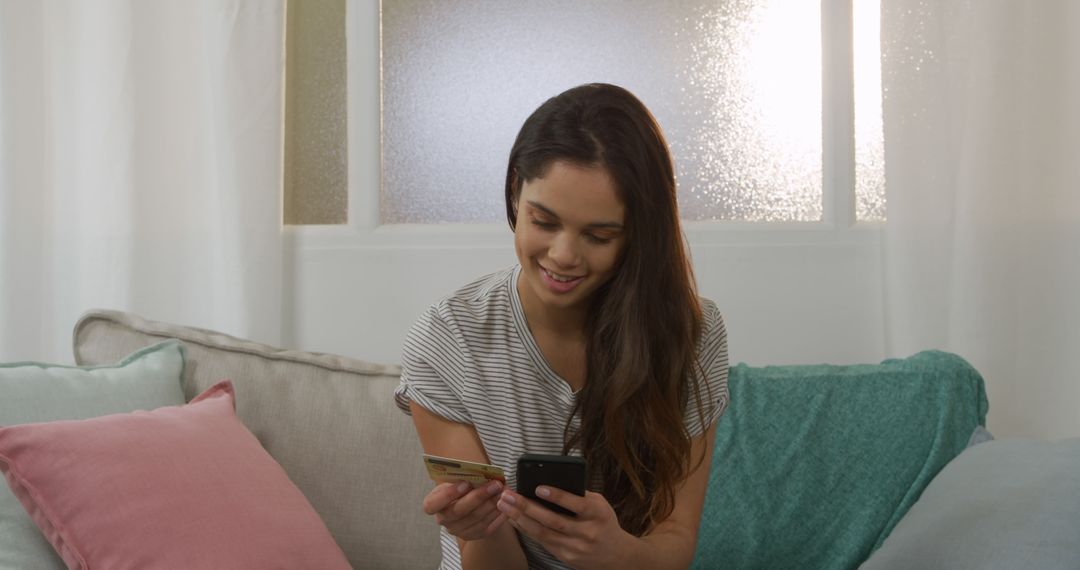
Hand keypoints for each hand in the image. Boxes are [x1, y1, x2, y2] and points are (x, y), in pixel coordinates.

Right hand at [422, 480, 507, 540]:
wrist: (467, 500)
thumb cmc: (461, 485)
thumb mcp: (457, 478)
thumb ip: (465, 477)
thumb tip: (482, 474)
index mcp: (432, 503)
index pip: (433, 504)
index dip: (448, 495)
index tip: (465, 483)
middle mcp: (443, 519)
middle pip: (458, 511)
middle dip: (479, 496)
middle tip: (495, 485)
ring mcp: (457, 530)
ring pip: (475, 520)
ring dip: (492, 505)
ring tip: (503, 492)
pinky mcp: (471, 535)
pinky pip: (486, 528)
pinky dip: (497, 516)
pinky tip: (506, 504)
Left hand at [497, 486, 633, 568]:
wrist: (616, 555)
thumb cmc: (603, 522)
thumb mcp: (599, 504)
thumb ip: (579, 495)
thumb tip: (549, 481)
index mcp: (598, 514)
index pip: (577, 504)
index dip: (557, 496)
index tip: (538, 487)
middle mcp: (587, 532)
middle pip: (553, 521)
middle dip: (527, 507)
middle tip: (508, 495)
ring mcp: (576, 547)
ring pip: (543, 533)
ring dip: (520, 519)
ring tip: (505, 505)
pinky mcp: (566, 557)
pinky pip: (542, 542)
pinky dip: (526, 529)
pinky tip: (514, 519)